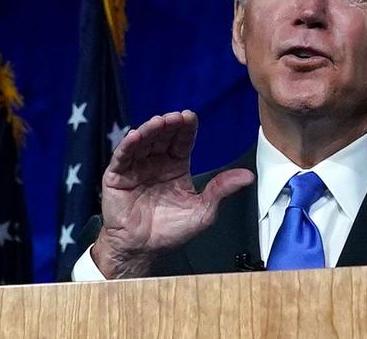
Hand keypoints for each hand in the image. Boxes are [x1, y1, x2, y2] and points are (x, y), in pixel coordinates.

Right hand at [91, 110, 253, 278]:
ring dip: (150, 130)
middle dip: (169, 125)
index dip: (186, 128)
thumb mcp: (203, 210)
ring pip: (143, 142)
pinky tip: (135, 136)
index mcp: (176, 167)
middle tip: (175, 117)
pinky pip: (122, 157)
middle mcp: (156, 163)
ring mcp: (136, 168)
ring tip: (158, 123)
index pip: (182, 141)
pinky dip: (128, 145)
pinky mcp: (117, 176)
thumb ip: (222, 190)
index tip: (190, 116)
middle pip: (162, 137)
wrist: (142, 250)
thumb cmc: (171, 232)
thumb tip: (249, 176)